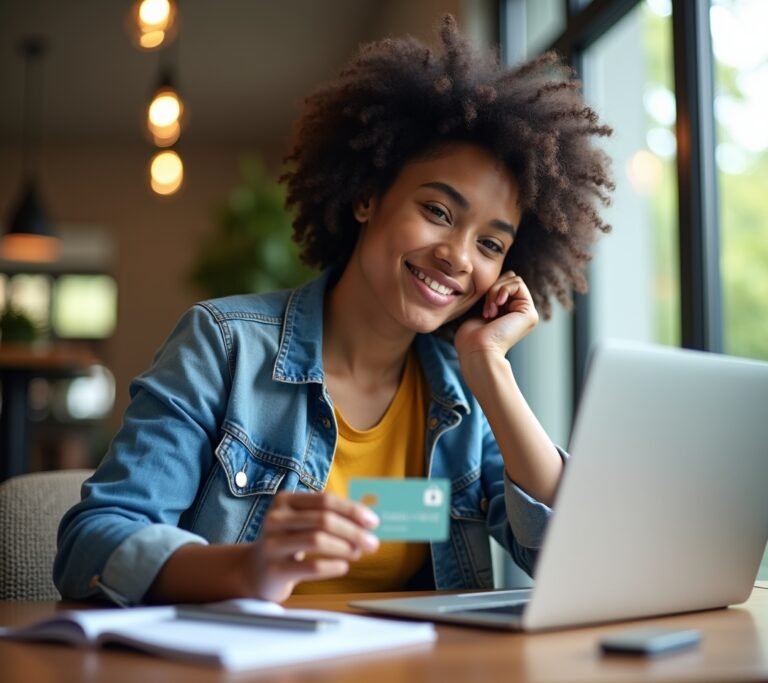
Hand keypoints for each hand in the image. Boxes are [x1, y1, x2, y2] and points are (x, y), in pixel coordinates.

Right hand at [242, 492, 379, 601]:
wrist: (256, 571)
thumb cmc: (289, 542)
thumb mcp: (304, 522)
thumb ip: (331, 516)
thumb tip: (368, 521)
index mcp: (285, 500)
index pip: (325, 500)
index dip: (352, 510)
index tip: (373, 522)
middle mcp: (275, 518)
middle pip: (323, 520)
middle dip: (353, 531)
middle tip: (372, 543)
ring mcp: (271, 544)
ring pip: (317, 540)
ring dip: (344, 547)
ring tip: (358, 553)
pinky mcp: (273, 570)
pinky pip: (310, 567)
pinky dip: (332, 566)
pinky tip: (344, 566)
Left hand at [454, 271, 538, 361]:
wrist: (477, 350)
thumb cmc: (472, 336)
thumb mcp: (481, 309)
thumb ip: (492, 295)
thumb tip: (496, 279)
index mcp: (509, 313)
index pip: (504, 283)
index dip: (491, 288)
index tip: (483, 309)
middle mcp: (520, 313)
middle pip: (511, 278)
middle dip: (494, 287)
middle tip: (487, 309)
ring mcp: (526, 313)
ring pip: (514, 279)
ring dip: (496, 291)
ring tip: (490, 311)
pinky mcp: (529, 313)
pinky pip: (517, 283)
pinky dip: (503, 290)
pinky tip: (497, 305)